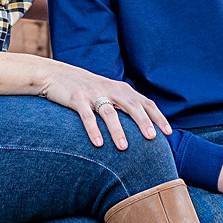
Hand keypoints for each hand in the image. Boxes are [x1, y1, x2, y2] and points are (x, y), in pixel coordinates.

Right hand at [37, 61, 171, 149]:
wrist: (54, 75)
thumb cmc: (85, 89)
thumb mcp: (106, 92)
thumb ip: (123, 104)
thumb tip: (142, 125)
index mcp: (120, 88)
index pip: (145, 102)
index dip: (157, 117)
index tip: (168, 132)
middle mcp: (109, 89)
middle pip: (131, 105)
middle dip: (143, 121)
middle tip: (151, 138)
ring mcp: (93, 93)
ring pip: (109, 112)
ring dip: (117, 130)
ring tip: (123, 148)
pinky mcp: (76, 98)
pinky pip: (87, 116)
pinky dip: (93, 129)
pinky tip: (98, 144)